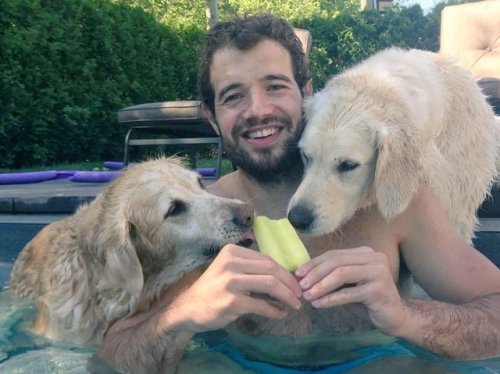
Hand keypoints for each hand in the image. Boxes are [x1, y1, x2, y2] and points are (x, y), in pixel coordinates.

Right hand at [167, 244, 301, 332]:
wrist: (189, 308)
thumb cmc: (213, 290)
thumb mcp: (230, 271)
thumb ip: (252, 270)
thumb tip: (285, 277)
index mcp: (233, 251)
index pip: (267, 259)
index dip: (285, 272)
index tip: (295, 283)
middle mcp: (231, 263)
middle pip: (272, 269)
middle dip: (290, 283)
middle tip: (300, 295)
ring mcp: (231, 282)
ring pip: (270, 284)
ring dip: (287, 296)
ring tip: (295, 305)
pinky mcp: (232, 302)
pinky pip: (262, 305)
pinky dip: (275, 311)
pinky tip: (280, 314)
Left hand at [295, 247, 406, 334]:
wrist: (394, 317)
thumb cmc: (367, 300)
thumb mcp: (347, 285)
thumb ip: (331, 276)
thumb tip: (302, 276)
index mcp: (364, 253)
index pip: (334, 255)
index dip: (314, 264)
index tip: (298, 274)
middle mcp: (373, 257)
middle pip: (336, 262)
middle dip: (315, 274)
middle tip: (301, 285)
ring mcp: (378, 272)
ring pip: (341, 274)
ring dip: (321, 286)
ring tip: (307, 296)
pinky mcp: (379, 289)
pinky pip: (348, 293)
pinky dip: (331, 299)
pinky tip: (318, 304)